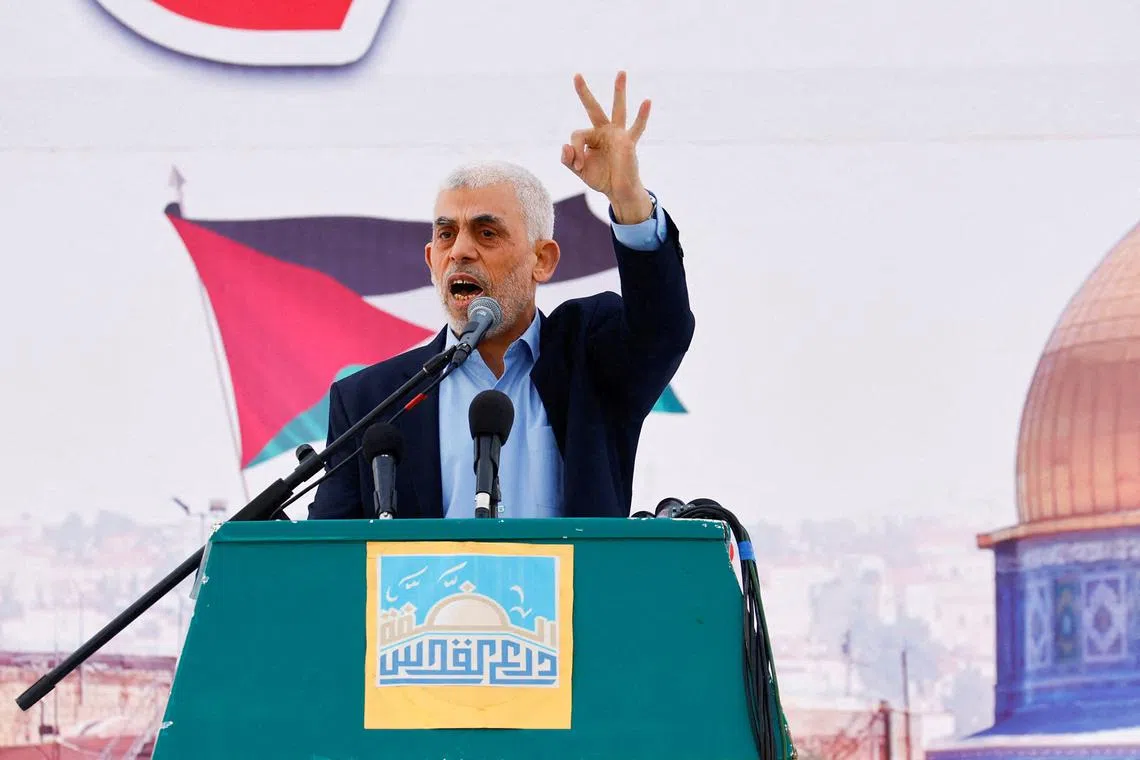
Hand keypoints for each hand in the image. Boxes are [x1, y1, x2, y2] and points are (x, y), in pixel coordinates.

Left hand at [561, 71, 653, 223]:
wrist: (618, 191)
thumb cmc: (601, 178)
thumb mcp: (580, 170)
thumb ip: (569, 159)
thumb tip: (565, 146)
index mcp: (592, 136)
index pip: (578, 135)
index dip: (576, 151)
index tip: (578, 165)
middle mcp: (604, 131)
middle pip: (593, 108)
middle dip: (584, 93)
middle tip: (576, 76)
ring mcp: (618, 134)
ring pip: (618, 109)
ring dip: (619, 91)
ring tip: (621, 73)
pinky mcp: (629, 142)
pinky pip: (637, 127)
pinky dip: (642, 115)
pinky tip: (647, 101)